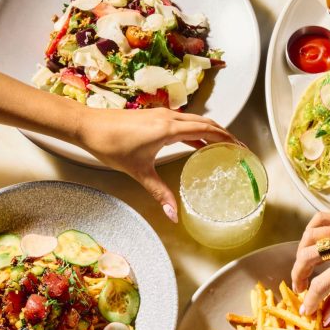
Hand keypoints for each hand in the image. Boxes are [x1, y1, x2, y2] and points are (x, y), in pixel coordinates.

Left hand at [77, 106, 236, 220]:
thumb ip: (160, 193)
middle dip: (224, 134)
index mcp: (169, 129)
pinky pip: (182, 121)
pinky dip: (195, 130)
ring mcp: (161, 114)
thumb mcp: (139, 172)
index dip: (227, 138)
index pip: (207, 130)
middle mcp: (169, 117)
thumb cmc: (111, 145)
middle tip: (238, 147)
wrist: (88, 126)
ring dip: (210, 130)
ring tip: (221, 145)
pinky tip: (194, 143)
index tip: (241, 147)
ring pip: (194, 120)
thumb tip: (174, 215)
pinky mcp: (153, 116)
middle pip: (206, 122)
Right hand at [291, 210, 329, 322]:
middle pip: (308, 257)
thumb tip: (325, 314)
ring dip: (301, 254)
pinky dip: (311, 231)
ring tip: (305, 266)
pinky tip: (313, 243)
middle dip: (298, 276)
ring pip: (310, 237)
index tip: (306, 310)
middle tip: (301, 288)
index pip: (321, 285)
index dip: (310, 300)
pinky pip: (321, 219)